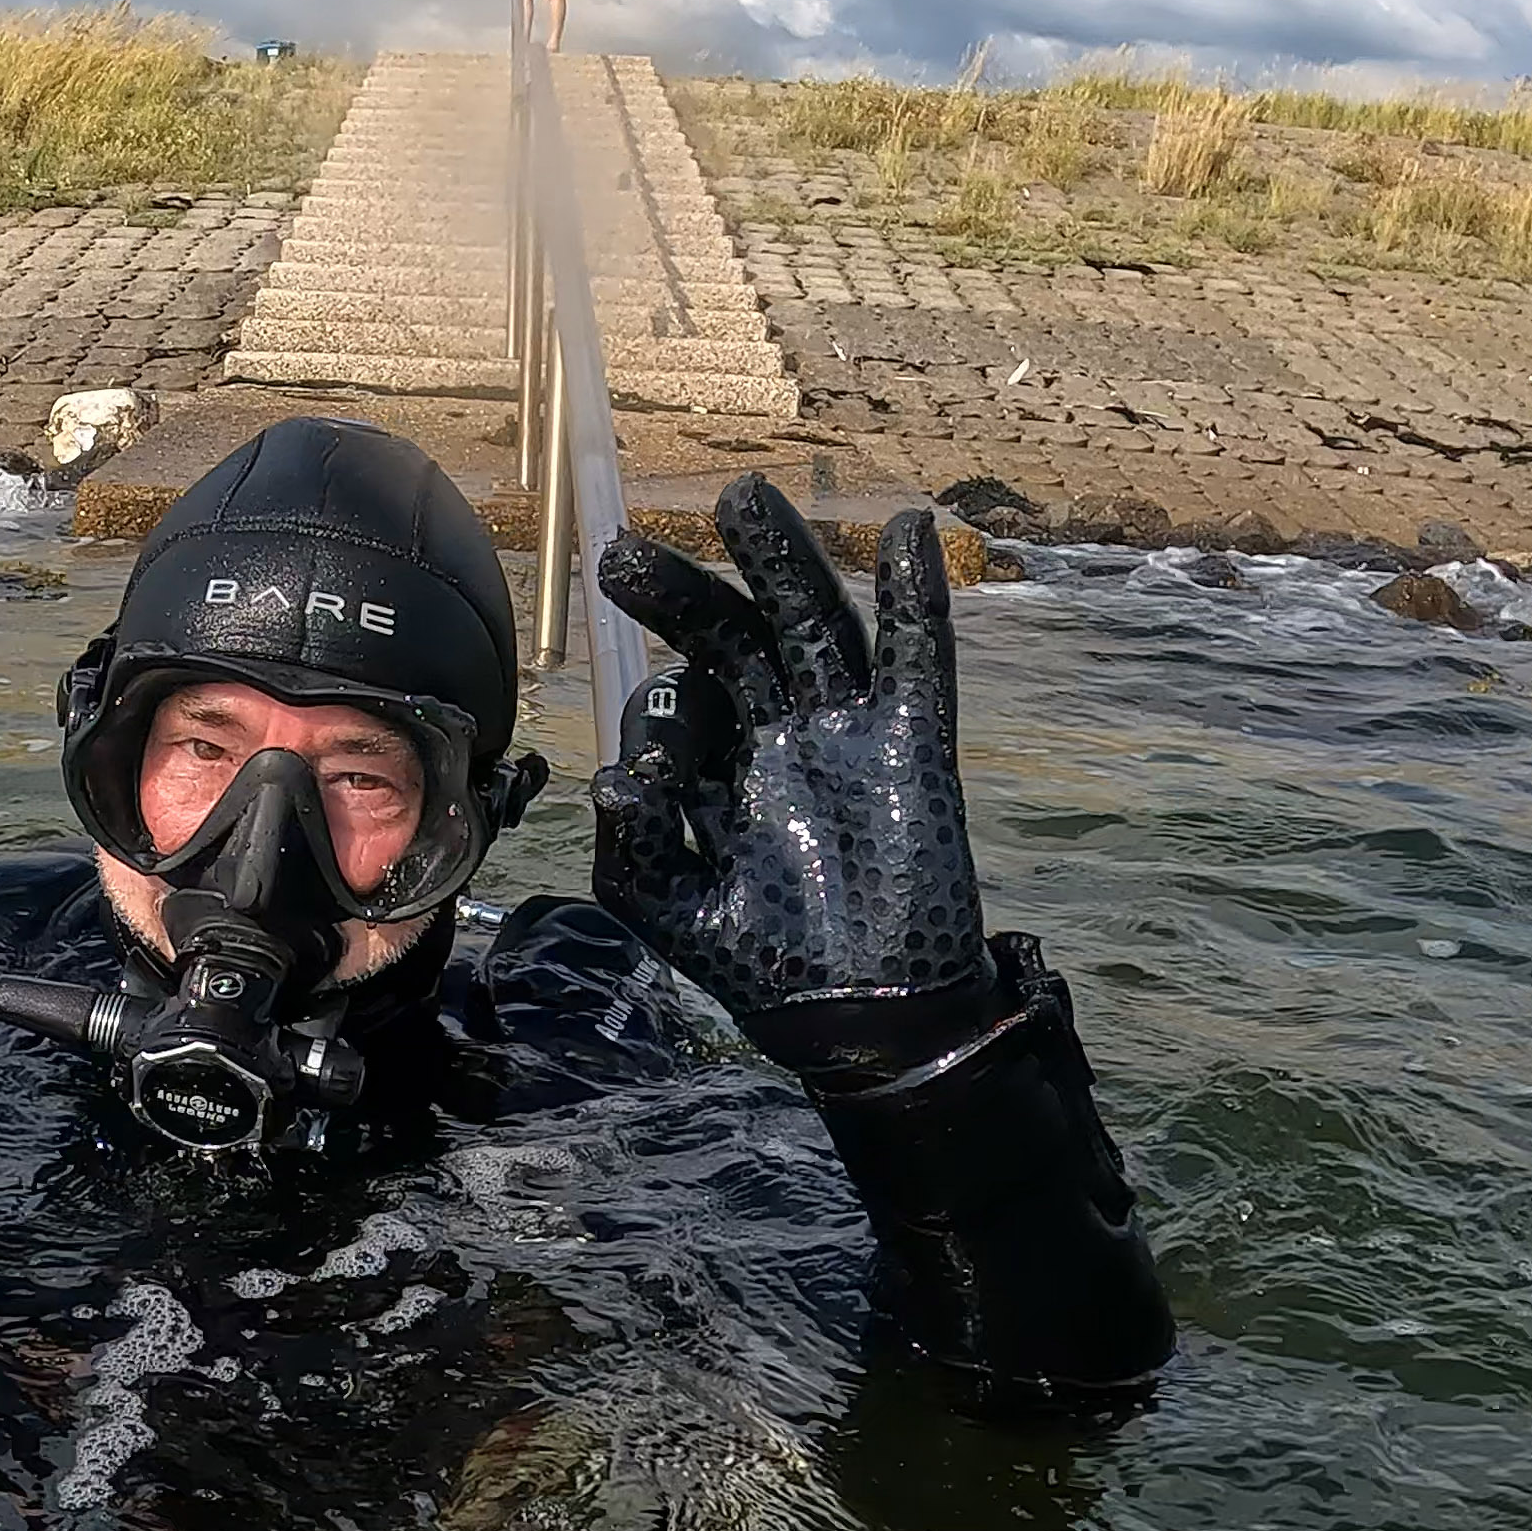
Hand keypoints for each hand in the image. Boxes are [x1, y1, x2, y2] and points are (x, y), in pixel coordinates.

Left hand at [591, 477, 1006, 1085]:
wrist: (868, 1029)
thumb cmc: (767, 974)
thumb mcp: (672, 915)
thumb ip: (635, 848)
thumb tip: (614, 776)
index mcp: (720, 774)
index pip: (680, 706)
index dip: (653, 715)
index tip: (643, 764)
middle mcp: (779, 739)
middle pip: (734, 640)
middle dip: (683, 595)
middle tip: (622, 556)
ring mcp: (846, 736)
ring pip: (813, 627)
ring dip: (783, 561)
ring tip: (741, 501)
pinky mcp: (912, 750)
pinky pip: (917, 662)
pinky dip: (917, 599)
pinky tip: (908, 532)